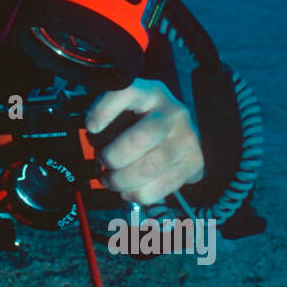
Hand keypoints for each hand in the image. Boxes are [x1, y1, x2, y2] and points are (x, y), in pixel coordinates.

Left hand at [85, 79, 204, 205]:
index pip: (127, 93)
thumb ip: (109, 121)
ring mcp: (187, 139)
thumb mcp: (125, 109)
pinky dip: (137, 194)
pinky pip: (160, 188)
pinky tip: (129, 189)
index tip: (91, 127)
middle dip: (113, 157)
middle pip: (140, 138)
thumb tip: (94, 143)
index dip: (105, 110)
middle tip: (102, 161)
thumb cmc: (142, 121)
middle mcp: (173, 113)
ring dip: (121, 180)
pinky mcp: (195, 163)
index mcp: (150, 93)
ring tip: (110, 180)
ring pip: (150, 167)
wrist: (182, 131)